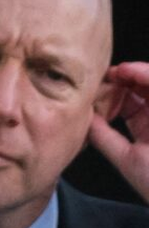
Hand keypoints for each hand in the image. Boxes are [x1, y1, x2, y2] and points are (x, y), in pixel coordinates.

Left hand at [90, 61, 148, 201]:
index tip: (99, 82)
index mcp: (146, 128)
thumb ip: (105, 137)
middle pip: (145, 88)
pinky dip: (148, 77)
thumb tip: (85, 117)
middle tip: (109, 71)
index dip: (116, 89)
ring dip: (140, 73)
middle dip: (127, 76)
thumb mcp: (125, 157)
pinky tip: (134, 73)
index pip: (130, 101)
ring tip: (121, 70)